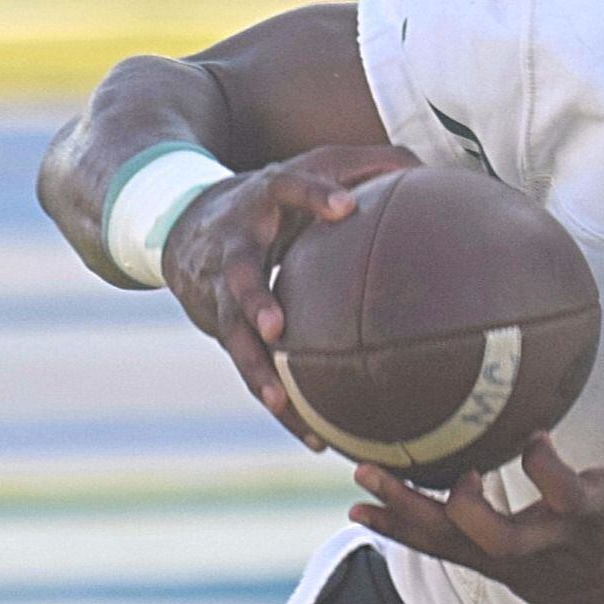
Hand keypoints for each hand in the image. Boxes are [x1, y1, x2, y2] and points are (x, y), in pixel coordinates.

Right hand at [161, 142, 421, 448]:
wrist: (177, 219)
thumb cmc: (270, 195)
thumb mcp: (307, 168)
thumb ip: (362, 165)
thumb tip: (426, 170)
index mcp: (264, 199)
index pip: (288, 186)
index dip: (314, 194)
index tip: (346, 208)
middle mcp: (235, 246)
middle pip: (238, 275)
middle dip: (254, 301)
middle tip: (277, 328)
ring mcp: (220, 292)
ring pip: (232, 335)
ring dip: (254, 369)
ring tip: (279, 400)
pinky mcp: (220, 327)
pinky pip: (250, 370)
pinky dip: (279, 404)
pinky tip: (316, 438)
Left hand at [348, 334, 603, 603]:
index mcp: (592, 514)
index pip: (564, 496)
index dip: (544, 470)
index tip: (533, 434)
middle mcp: (548, 542)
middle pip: (496, 536)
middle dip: (462, 507)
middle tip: (445, 468)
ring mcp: (514, 560)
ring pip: (454, 545)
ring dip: (407, 512)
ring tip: (363, 474)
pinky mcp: (492, 567)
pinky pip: (438, 551)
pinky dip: (399, 530)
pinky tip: (361, 506)